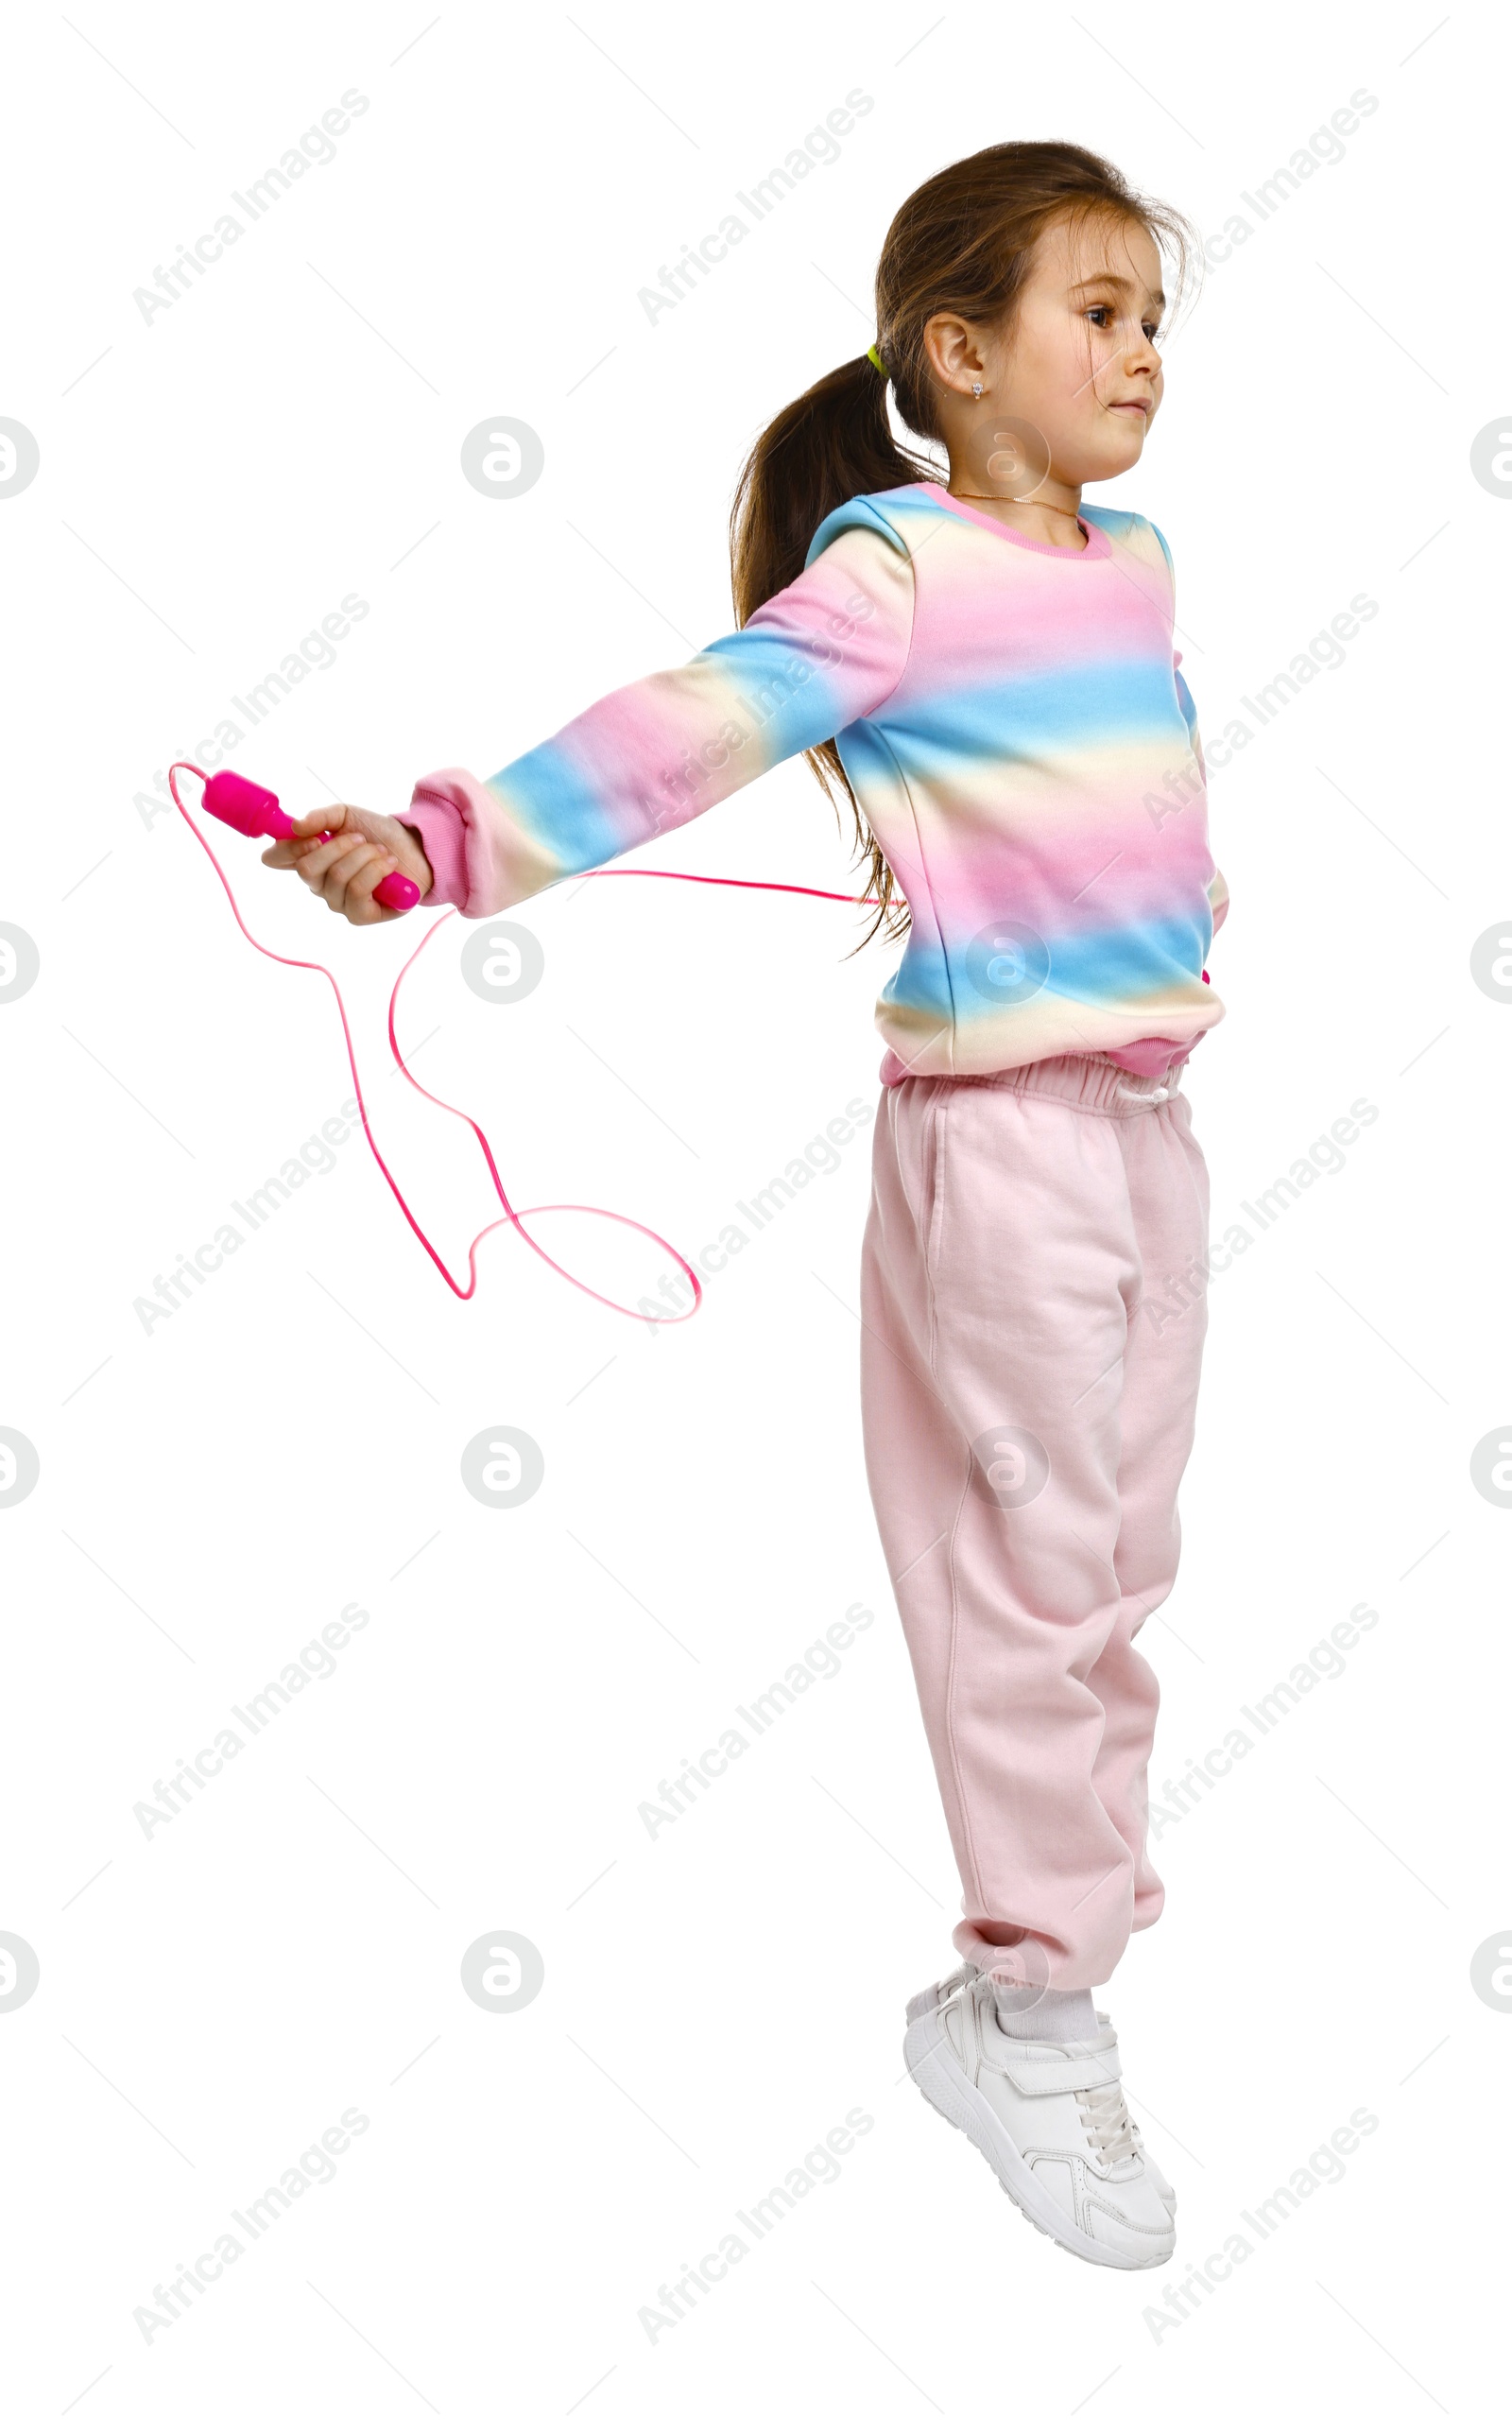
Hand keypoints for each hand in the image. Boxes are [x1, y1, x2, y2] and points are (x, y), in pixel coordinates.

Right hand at [260, 801, 433, 923]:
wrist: (415, 848)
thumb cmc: (378, 834)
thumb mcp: (348, 816)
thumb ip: (321, 818)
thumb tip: (295, 827)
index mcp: (309, 858)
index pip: (275, 859)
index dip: (286, 848)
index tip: (311, 837)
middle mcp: (319, 884)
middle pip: (305, 869)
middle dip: (337, 848)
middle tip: (359, 839)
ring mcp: (338, 902)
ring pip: (336, 877)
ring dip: (363, 856)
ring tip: (380, 852)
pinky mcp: (359, 916)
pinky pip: (357, 891)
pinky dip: (376, 871)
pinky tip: (388, 866)